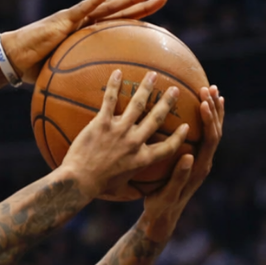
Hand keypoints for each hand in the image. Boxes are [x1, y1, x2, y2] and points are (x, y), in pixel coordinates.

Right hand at [2, 0, 167, 84]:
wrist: (13, 59)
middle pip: (120, 12)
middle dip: (143, 5)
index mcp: (87, 36)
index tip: (159, 21)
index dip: (137, 21)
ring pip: (108, 6)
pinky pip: (82, 9)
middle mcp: (85, 24)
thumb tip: (90, 105)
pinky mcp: (62, 20)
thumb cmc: (34, 69)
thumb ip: (79, 84)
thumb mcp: (64, 77)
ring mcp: (75, 20)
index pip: (118, 26)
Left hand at [59, 70, 187, 199]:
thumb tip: (136, 192)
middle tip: (174, 89)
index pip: (168, 147)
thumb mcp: (122, 187)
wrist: (79, 181)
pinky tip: (117, 72)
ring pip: (138, 105)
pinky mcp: (102, 124)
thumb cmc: (98, 187)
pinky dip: (114, 86)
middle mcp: (135, 143)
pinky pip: (110, 101)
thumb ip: (132, 183)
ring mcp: (119, 131)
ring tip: (152, 75)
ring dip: (146, 88)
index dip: (179, 137)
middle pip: (157, 118)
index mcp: (142, 159)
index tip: (186, 126)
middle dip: (167, 102)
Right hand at [141, 85, 225, 241]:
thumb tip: (189, 156)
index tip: (203, 102)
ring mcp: (200, 160)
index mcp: (200, 168)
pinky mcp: (193, 159)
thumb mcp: (167, 194)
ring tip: (209, 90)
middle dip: (213, 109)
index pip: (211, 139)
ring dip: (212, 111)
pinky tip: (197, 107)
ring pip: (212, 131)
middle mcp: (204, 162)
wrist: (163, 217)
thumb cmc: (161, 207)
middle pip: (216, 130)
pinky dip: (203, 119)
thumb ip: (179, 177)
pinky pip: (202, 135)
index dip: (209, 120)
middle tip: (208, 88)